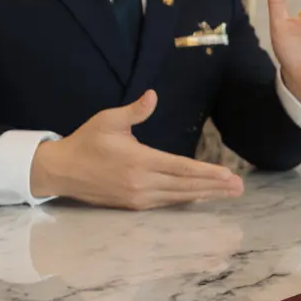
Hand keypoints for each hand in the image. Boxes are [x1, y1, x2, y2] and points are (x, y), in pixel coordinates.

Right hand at [30, 90, 244, 210]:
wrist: (61, 170)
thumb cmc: (87, 141)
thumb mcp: (109, 120)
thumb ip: (134, 111)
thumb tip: (153, 95)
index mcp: (139, 160)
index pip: (180, 168)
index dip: (206, 172)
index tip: (227, 175)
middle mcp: (141, 182)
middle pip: (185, 186)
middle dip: (214, 187)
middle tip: (240, 187)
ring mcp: (137, 197)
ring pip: (178, 197)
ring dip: (205, 195)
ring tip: (229, 193)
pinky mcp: (133, 205)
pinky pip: (166, 203)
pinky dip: (186, 200)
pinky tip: (201, 197)